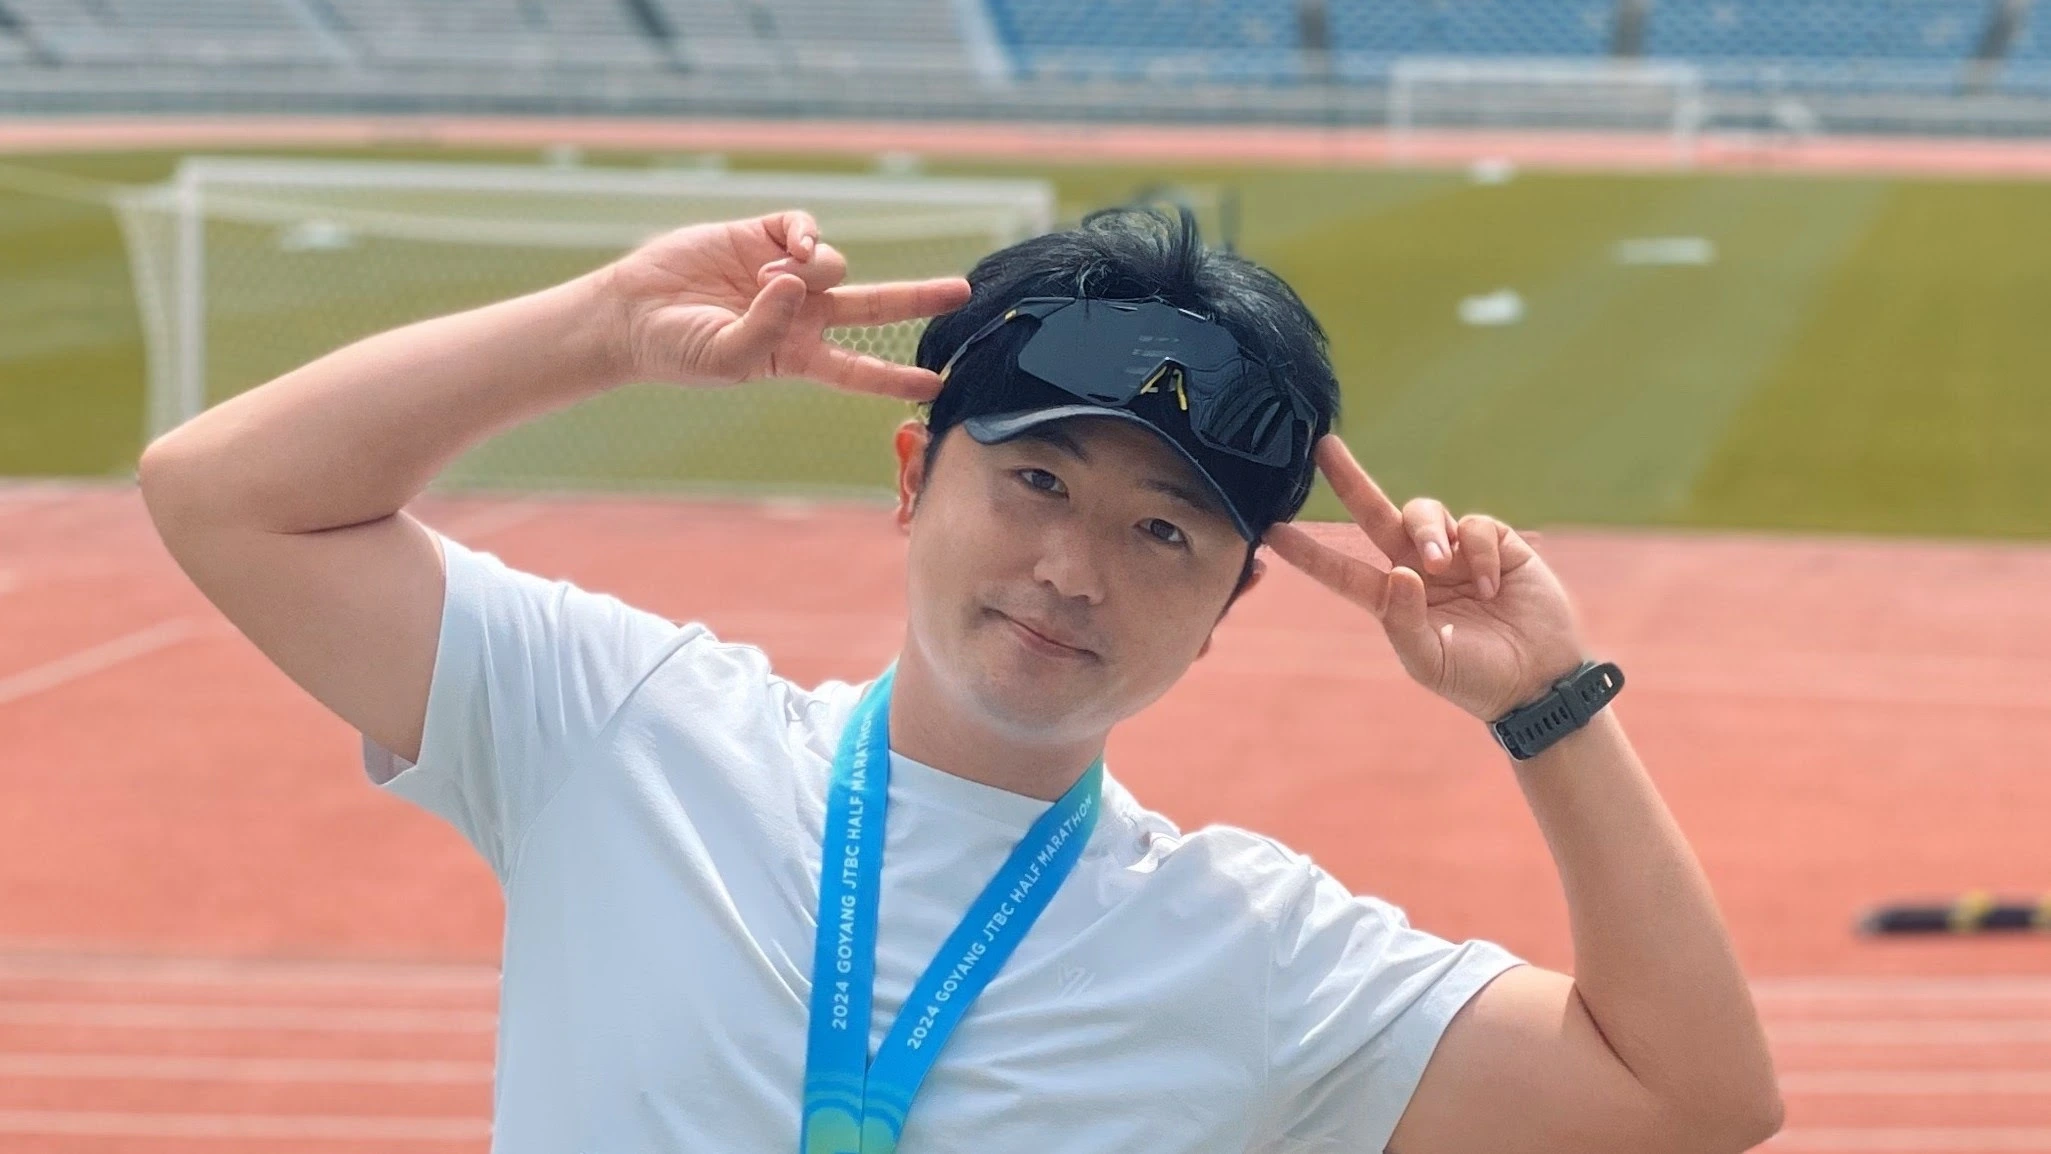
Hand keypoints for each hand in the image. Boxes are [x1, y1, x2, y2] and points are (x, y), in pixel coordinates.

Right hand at [601, 210, 972, 398]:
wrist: (633, 312)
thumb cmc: (677, 349)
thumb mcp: (728, 358)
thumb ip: (768, 330)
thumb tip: (798, 282)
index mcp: (799, 356)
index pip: (860, 370)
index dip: (898, 377)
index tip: (936, 386)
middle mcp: (803, 315)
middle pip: (877, 307)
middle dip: (919, 299)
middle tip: (962, 292)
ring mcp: (787, 274)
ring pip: (836, 264)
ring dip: (810, 269)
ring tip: (763, 278)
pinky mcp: (765, 237)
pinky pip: (808, 228)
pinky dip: (807, 234)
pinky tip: (790, 245)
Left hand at [1264, 436, 1586, 722]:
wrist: (1539, 679)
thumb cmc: (1477, 678)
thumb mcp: (1430, 661)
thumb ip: (1404, 620)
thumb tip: (1398, 570)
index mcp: (1392, 601)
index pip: (1342, 572)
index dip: (1308, 553)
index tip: (1271, 532)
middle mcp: (1416, 569)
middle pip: (1374, 515)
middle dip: (1349, 479)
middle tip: (1323, 447)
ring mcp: (1454, 552)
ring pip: (1423, 513)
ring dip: (1428, 534)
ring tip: (1442, 567)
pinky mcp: (1494, 543)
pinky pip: (1474, 526)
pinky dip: (1480, 552)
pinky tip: (1493, 586)